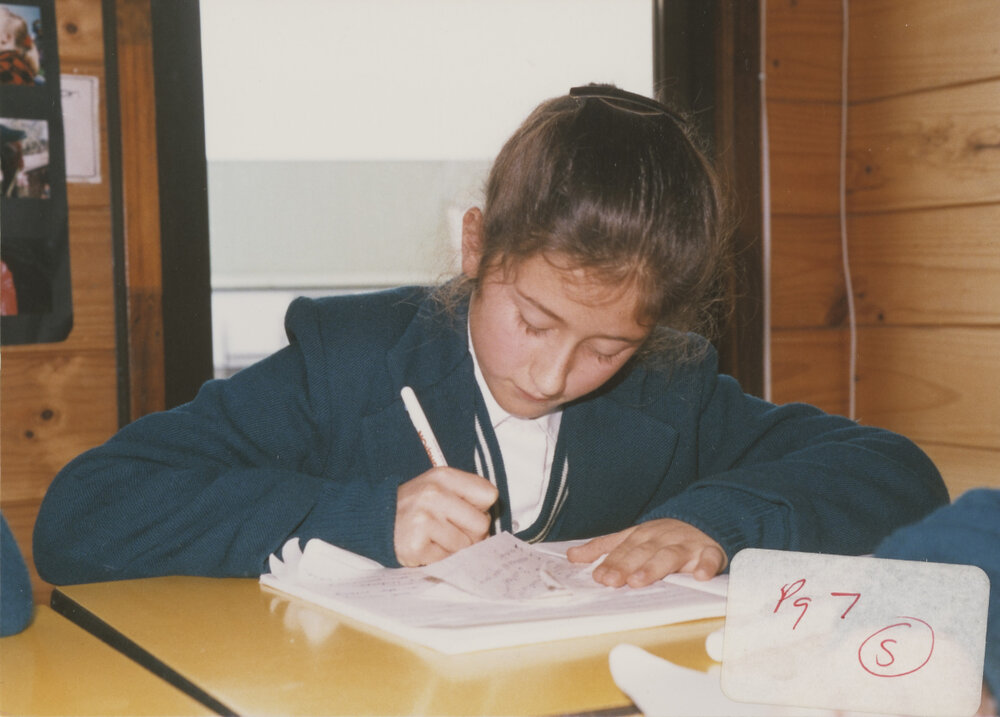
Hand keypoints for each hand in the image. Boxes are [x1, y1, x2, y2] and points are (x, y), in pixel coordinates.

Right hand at [394, 467, 497, 566]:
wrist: (375, 520)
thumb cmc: (415, 506)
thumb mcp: (439, 487)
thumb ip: (467, 497)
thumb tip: (491, 523)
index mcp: (443, 477)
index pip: (488, 494)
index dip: (481, 508)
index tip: (466, 512)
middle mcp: (433, 495)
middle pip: (481, 524)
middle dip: (471, 534)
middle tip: (451, 531)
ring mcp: (423, 520)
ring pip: (465, 546)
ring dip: (453, 548)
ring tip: (435, 538)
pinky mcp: (415, 546)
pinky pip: (447, 560)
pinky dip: (439, 559)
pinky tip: (426, 547)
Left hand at [565, 518, 726, 587]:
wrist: (705, 520)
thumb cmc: (664, 536)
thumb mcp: (633, 538)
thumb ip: (604, 548)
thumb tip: (572, 556)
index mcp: (643, 535)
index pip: (623, 549)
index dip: (611, 562)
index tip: (598, 577)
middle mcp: (662, 538)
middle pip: (642, 552)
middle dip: (626, 566)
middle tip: (613, 581)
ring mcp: (687, 544)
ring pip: (670, 555)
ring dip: (655, 567)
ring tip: (640, 580)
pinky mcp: (711, 551)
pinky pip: (710, 558)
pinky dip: (706, 566)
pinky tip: (700, 576)